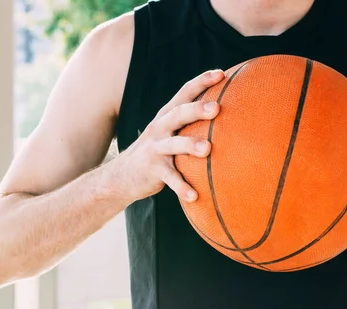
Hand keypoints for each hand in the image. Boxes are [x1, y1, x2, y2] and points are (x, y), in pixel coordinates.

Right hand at [117, 69, 224, 202]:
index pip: (185, 93)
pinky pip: (170, 178)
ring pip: (174, 145)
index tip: (221, 73)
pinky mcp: (152, 170)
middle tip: (217, 108)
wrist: (121, 176)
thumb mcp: (169, 133)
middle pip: (179, 114)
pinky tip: (195, 196)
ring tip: (208, 149)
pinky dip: (182, 187)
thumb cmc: (157, 152)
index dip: (202, 81)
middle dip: (197, 109)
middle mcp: (160, 128)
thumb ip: (190, 123)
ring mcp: (155, 149)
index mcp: (167, 116)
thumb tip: (225, 113)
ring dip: (191, 145)